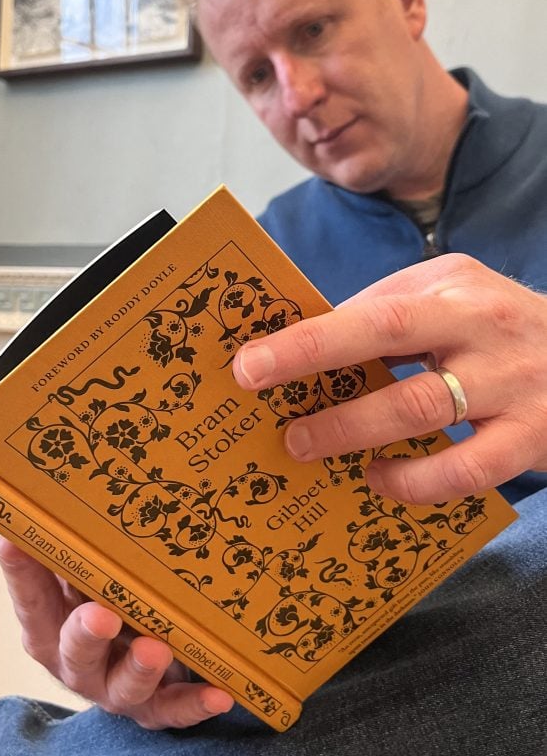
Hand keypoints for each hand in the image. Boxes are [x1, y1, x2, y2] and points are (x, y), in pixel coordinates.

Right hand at [0, 538, 233, 728]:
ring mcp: (115, 689)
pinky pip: (174, 710)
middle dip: (86, 633)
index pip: (30, 599)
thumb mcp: (88, 575)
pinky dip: (195, 704)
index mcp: (52, 627)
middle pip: (74, 651)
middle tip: (100, 614)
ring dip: (140, 668)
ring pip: (123, 686)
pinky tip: (218, 694)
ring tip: (156, 648)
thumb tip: (64, 487)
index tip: (11, 541)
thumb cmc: (110, 601)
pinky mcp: (154, 707)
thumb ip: (78, 547)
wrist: (143, 663)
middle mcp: (77, 663)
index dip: (20, 573)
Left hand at [233, 254, 546, 503]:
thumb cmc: (499, 324)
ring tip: (306, 446)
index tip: (251, 365)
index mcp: (452, 290)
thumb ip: (389, 310)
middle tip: (272, 416)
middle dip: (318, 376)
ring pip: (421, 409)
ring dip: (354, 432)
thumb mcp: (450, 293)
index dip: (308, 340)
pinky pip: (466, 469)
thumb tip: (306, 339)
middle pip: (390, 345)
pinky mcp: (530, 438)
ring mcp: (510, 384)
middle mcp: (481, 328)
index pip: (370, 310)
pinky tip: (380, 479)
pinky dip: (415, 480)